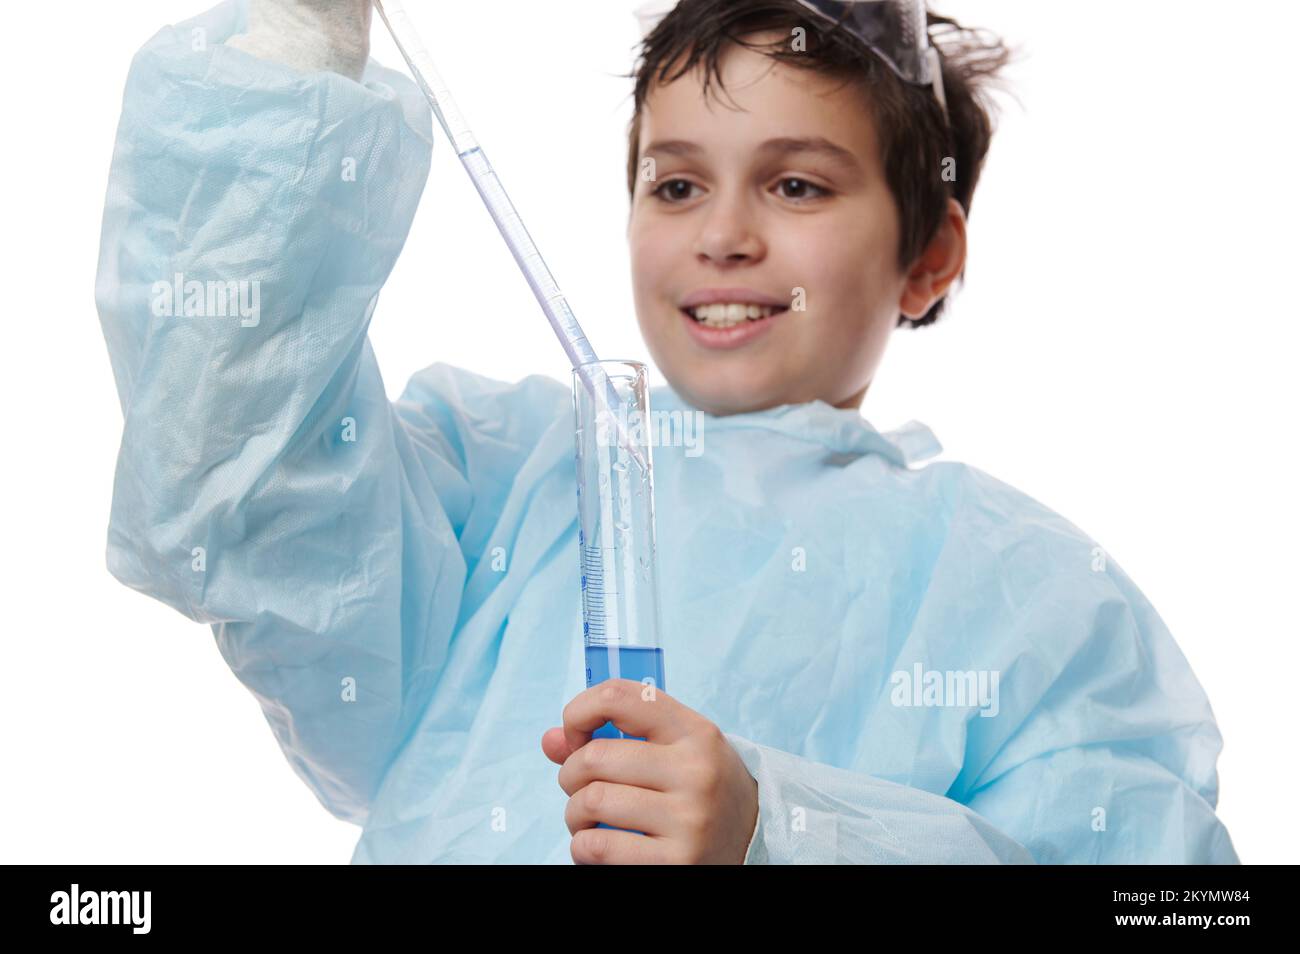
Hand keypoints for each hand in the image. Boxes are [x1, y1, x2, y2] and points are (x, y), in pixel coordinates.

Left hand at [541, 678, 759, 863]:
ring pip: (592, 801)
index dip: (578, 712)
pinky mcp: (679, 862)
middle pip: (594, 757)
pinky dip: (583, 848)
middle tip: (579, 786)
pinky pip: (598, 848)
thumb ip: (614, 737)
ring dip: (574, 813)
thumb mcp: (673, 748)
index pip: (618, 696)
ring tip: (587, 819)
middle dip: (570, 774)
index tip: (574, 735)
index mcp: (694, 731)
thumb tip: (551, 740)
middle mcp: (696, 771)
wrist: (754, 836)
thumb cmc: (698, 785)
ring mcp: (690, 819)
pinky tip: (597, 845)